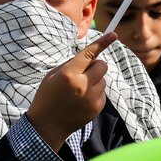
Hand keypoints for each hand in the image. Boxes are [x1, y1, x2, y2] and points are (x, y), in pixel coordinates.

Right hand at [26, 32, 117, 151]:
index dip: (103, 42)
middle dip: (96, 65)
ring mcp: (91, 97)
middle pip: (102, 65)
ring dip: (95, 80)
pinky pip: (102, 93)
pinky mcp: (97, 108)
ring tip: (80, 90)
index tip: (114, 34)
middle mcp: (83, 84)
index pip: (89, 53)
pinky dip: (95, 93)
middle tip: (85, 71)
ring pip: (103, 80)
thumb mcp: (52, 75)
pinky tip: (82, 100)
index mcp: (69, 73)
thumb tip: (88, 58)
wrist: (47, 125)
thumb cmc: (47, 96)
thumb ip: (71, 64)